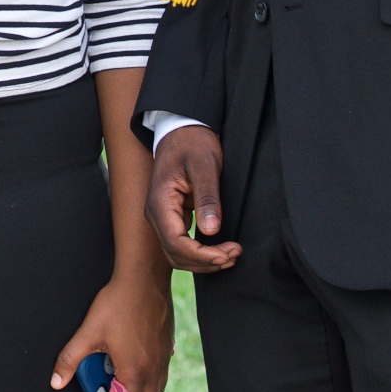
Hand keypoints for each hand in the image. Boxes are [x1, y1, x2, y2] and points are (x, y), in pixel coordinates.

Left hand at [50, 273, 173, 391]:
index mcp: (134, 372)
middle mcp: (153, 370)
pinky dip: (146, 384)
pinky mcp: (167, 349)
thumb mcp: (88, 333)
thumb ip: (70, 359)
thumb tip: (56, 382)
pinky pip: (160, 378)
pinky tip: (131, 371)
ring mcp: (163, 360)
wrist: (144, 278)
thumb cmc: (117, 303)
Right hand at [148, 126, 242, 272]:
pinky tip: (220, 249)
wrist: (182, 130)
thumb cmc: (193, 143)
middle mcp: (156, 213)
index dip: (200, 255)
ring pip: (177, 253)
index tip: (226, 254)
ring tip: (231, 255)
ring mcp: (162, 217)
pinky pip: (181, 244)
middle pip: (175, 253)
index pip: (175, 242)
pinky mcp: (172, 217)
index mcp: (160, 201)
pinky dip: (200, 252)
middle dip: (205, 261)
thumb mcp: (205, 166)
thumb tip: (211, 230)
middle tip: (234, 254)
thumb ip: (207, 198)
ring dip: (203, 261)